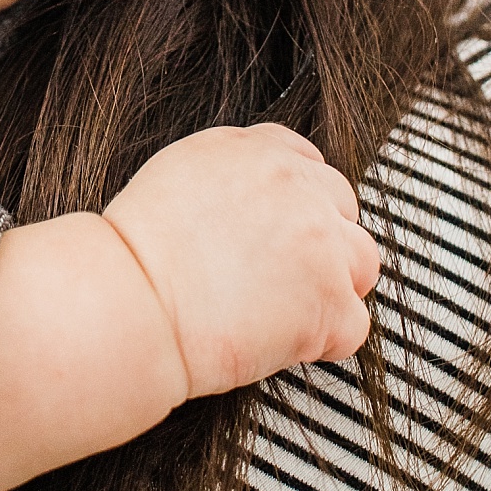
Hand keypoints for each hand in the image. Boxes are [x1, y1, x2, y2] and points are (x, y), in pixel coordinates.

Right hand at [104, 123, 379, 396]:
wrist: (130, 303)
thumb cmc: (133, 255)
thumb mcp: (177, 176)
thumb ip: (232, 178)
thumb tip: (256, 206)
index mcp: (257, 149)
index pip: (309, 165)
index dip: (295, 206)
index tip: (276, 234)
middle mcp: (297, 186)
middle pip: (342, 210)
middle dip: (320, 244)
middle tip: (277, 278)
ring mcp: (322, 243)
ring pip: (360, 264)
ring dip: (331, 288)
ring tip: (280, 312)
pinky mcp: (331, 302)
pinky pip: (353, 325)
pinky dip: (322, 341)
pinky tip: (276, 341)